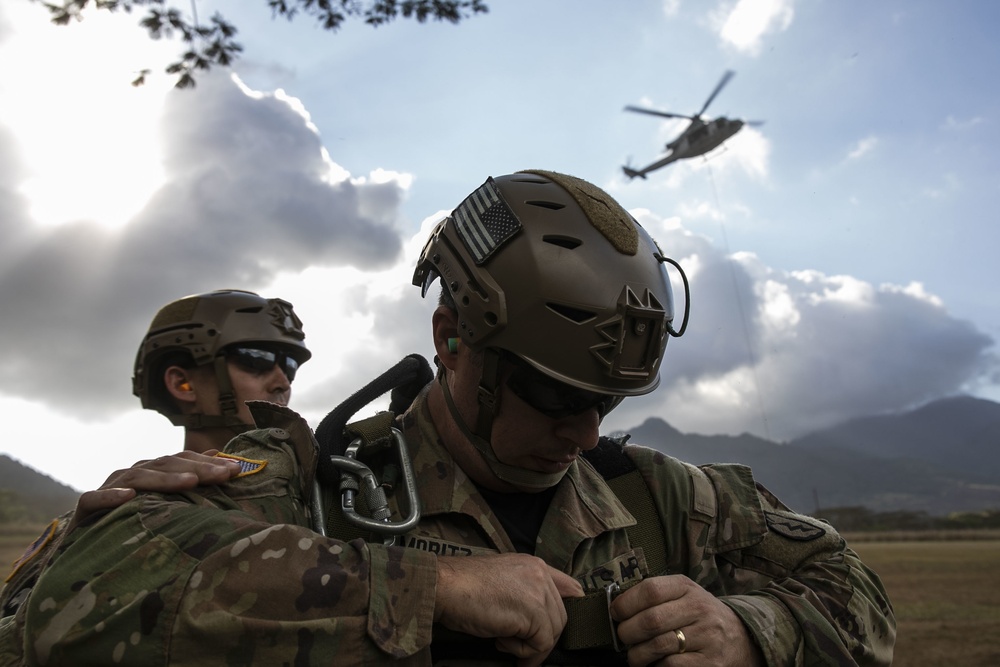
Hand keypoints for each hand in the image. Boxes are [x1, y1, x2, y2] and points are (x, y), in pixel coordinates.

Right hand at [70, 450, 241, 528]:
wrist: (85, 544)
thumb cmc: (132, 522)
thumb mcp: (164, 504)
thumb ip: (190, 481)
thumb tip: (222, 457)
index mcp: (153, 472)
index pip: (184, 461)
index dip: (209, 463)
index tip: (237, 470)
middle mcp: (133, 475)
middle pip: (166, 465)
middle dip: (197, 469)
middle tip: (224, 475)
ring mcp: (109, 488)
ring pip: (137, 477)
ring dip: (164, 479)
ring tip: (189, 483)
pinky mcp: (86, 508)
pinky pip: (94, 499)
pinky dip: (111, 496)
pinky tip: (128, 497)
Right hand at [434, 553, 583, 666]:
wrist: (444, 586)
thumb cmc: (462, 586)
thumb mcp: (501, 580)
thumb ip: (522, 591)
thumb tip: (534, 619)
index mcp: (534, 564)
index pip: (570, 587)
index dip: (570, 609)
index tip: (558, 629)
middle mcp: (540, 574)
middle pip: (561, 616)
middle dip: (542, 637)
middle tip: (518, 647)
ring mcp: (538, 592)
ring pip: (553, 632)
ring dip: (530, 647)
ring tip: (505, 643)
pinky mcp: (532, 613)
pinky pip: (541, 644)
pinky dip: (523, 653)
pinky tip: (501, 643)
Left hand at [611, 574, 763, 665]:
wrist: (740, 638)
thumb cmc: (699, 615)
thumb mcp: (683, 595)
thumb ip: (655, 597)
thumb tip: (616, 606)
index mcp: (687, 587)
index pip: (650, 590)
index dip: (626, 603)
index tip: (615, 613)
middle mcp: (699, 609)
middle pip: (650, 620)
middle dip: (627, 632)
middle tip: (623, 638)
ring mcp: (707, 637)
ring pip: (657, 646)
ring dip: (637, 654)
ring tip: (635, 655)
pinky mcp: (709, 663)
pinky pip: (670, 666)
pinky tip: (655, 663)